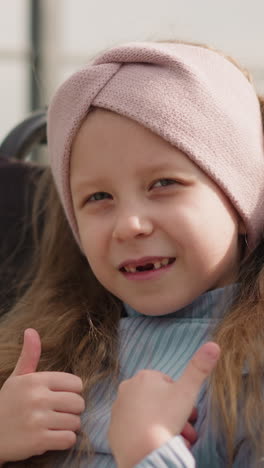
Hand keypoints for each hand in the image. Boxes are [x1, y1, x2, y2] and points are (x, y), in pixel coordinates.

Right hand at [0, 328, 84, 462]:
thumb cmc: (8, 404)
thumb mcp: (17, 378)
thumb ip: (29, 356)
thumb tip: (31, 330)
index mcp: (36, 380)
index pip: (76, 383)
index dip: (71, 392)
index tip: (60, 397)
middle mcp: (38, 398)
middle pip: (78, 403)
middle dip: (72, 410)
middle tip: (58, 413)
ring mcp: (38, 420)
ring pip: (75, 422)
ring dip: (68, 426)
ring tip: (54, 425)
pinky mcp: (39, 441)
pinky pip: (69, 439)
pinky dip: (65, 440)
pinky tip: (53, 437)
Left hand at [108, 342, 219, 467]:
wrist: (143, 452)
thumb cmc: (166, 418)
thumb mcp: (187, 391)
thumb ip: (200, 367)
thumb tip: (213, 344)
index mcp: (144, 377)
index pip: (168, 385)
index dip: (181, 399)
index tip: (189, 412)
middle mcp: (127, 389)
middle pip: (158, 401)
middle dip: (174, 414)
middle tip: (186, 430)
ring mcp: (118, 409)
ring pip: (147, 415)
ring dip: (162, 425)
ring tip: (174, 440)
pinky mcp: (114, 429)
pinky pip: (134, 429)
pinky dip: (145, 435)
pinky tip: (156, 445)